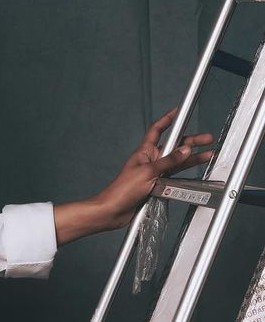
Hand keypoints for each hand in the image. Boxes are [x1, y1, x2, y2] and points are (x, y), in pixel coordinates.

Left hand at [90, 106, 215, 231]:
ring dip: (192, 158)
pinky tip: (195, 171)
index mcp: (145, 151)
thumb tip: (185, 149)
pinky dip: (185, 174)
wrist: (113, 211)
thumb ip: (168, 161)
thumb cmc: (122, 190)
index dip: (168, 119)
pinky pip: (174, 177)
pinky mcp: (156, 186)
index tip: (179, 110)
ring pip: (177, 162)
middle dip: (191, 141)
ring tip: (209, 155)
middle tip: (207, 139)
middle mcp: (150, 160)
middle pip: (174, 146)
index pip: (157, 129)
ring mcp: (154, 173)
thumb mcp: (148, 172)